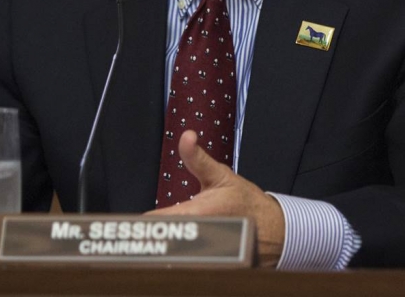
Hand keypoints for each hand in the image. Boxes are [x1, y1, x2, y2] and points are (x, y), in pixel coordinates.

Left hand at [145, 130, 284, 267]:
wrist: (273, 230)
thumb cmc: (247, 203)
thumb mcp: (220, 175)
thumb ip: (196, 158)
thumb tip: (186, 137)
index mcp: (197, 213)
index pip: (155, 220)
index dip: (141, 221)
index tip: (131, 221)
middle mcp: (199, 236)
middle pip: (160, 242)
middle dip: (153, 237)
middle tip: (141, 235)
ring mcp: (205, 255)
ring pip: (171, 259)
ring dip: (164, 252)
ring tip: (156, 249)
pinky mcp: (210, 265)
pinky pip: (186, 266)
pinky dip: (180, 262)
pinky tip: (176, 256)